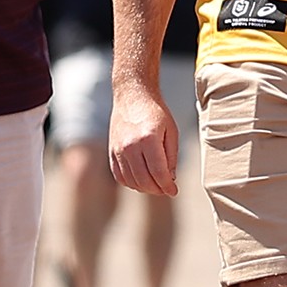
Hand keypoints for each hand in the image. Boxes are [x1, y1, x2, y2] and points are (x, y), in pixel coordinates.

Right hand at [108, 79, 180, 197]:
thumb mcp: (172, 131)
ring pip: (131, 181)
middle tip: (166, 189)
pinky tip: (141, 180)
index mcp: (149, 139)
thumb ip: (171, 156)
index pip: (159, 173)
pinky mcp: (111, 151)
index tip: (174, 191)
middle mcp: (131, 146)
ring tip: (155, 184)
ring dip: (144, 188)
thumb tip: (170, 179)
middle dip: (157, 190)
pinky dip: (130, 183)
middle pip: (144, 181)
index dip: (168, 186)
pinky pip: (119, 176)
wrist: (132, 95)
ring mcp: (118, 149)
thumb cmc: (156, 112)